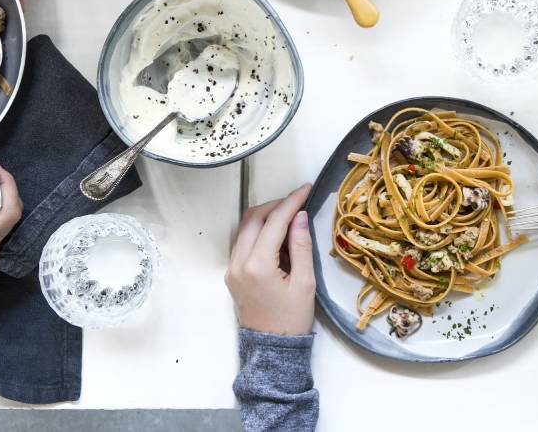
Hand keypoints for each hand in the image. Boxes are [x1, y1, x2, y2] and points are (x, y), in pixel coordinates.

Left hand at [225, 184, 315, 335]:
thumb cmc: (292, 319)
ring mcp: (231, 267)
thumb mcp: (305, 283)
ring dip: (266, 216)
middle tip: (298, 202)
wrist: (273, 349)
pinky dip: (259, 231)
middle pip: (253, 218)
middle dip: (276, 205)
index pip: (274, 222)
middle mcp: (238, 262)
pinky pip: (243, 241)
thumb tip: (299, 216)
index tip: (306, 189)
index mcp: (257, 265)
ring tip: (290, 216)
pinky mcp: (231, 272)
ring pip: (245, 227)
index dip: (291, 201)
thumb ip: (301, 246)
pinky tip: (277, 234)